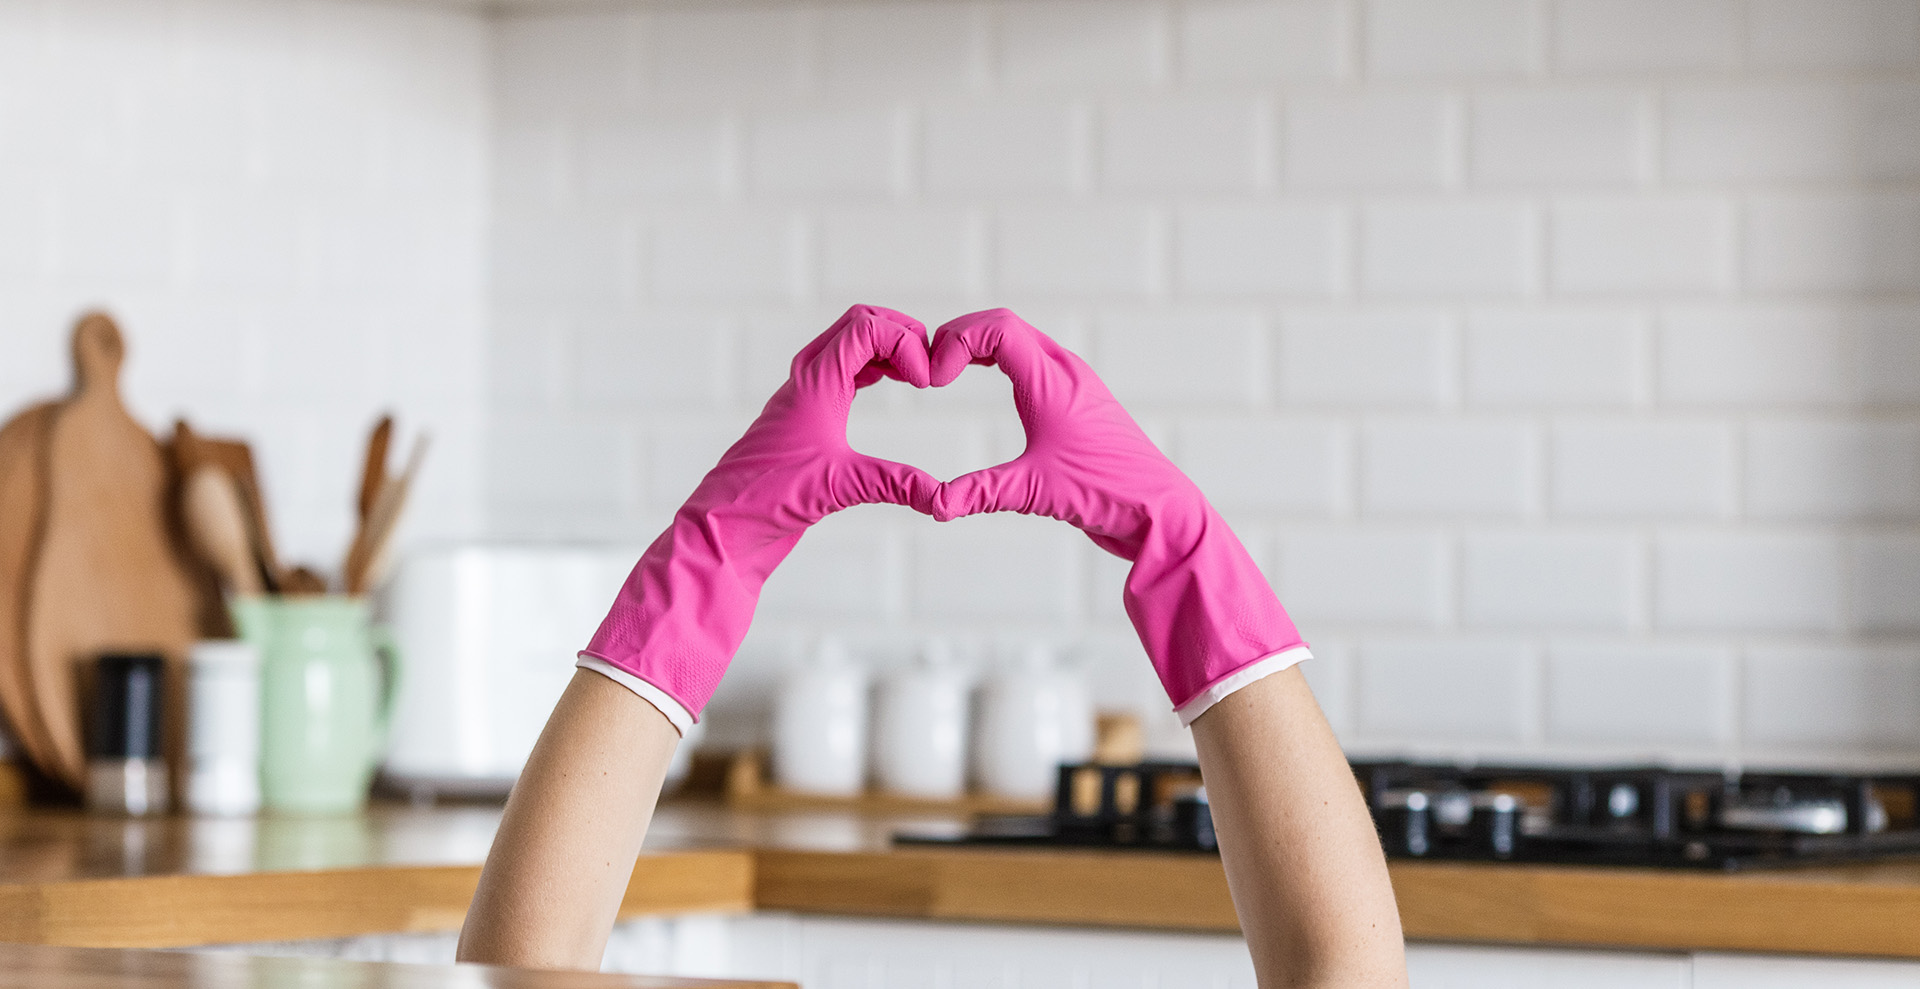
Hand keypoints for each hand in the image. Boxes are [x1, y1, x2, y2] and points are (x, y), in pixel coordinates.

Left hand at [580, 306, 940, 728]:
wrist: (723, 529)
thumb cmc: (767, 502)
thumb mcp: (840, 488)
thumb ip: (895, 484)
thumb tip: (943, 497)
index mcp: (813, 385)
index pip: (864, 328)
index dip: (903, 341)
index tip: (926, 380)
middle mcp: (805, 381)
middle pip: (856, 324)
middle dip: (897, 332)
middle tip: (928, 364)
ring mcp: (802, 398)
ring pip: (847, 345)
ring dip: (884, 348)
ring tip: (916, 374)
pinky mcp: (803, 417)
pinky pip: (842, 371)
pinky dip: (871, 367)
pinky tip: (891, 385)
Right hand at [928, 309, 1307, 722]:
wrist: (1160, 508)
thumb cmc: (1107, 493)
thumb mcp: (1033, 492)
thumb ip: (978, 493)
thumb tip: (932, 504)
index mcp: (1053, 380)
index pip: (997, 328)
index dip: (956, 341)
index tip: (935, 380)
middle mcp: (1065, 371)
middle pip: (1004, 325)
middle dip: (960, 337)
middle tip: (930, 368)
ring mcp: (1074, 383)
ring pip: (1019, 340)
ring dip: (980, 345)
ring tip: (946, 370)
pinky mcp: (1077, 401)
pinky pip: (1032, 359)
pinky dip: (999, 358)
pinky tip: (983, 379)